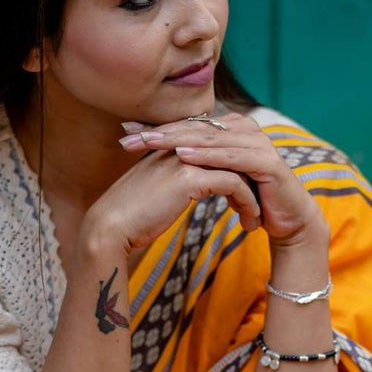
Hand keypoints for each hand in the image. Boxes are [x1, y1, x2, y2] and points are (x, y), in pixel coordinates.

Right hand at [82, 133, 263, 260]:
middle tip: (262, 200)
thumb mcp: (156, 189)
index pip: (217, 146)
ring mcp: (185, 158)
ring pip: (236, 166)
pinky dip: (247, 202)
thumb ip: (173, 179)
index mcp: (172, 143)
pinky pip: (234, 184)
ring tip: (257, 217)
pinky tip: (250, 220)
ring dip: (253, 193)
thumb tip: (187, 187)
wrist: (109, 228)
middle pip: (231, 152)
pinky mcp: (190, 178)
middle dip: (250, 177)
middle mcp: (180, 144)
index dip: (236, 167)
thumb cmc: (130, 215)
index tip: (248, 190)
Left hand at [116, 111, 327, 256]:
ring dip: (178, 139)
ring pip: (211, 139)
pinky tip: (184, 155)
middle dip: (161, 132)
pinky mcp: (268, 162)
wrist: (288, 220)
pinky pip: (232, 157)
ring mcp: (259, 143)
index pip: (189, 124)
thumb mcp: (217, 178)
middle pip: (196, 127)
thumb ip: (196, 162)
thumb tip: (160, 154)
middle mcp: (246, 129)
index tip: (126, 134)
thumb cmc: (251, 198)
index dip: (157, 129)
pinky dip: (207, 156)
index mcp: (232, 128)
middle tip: (131, 136)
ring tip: (150, 142)